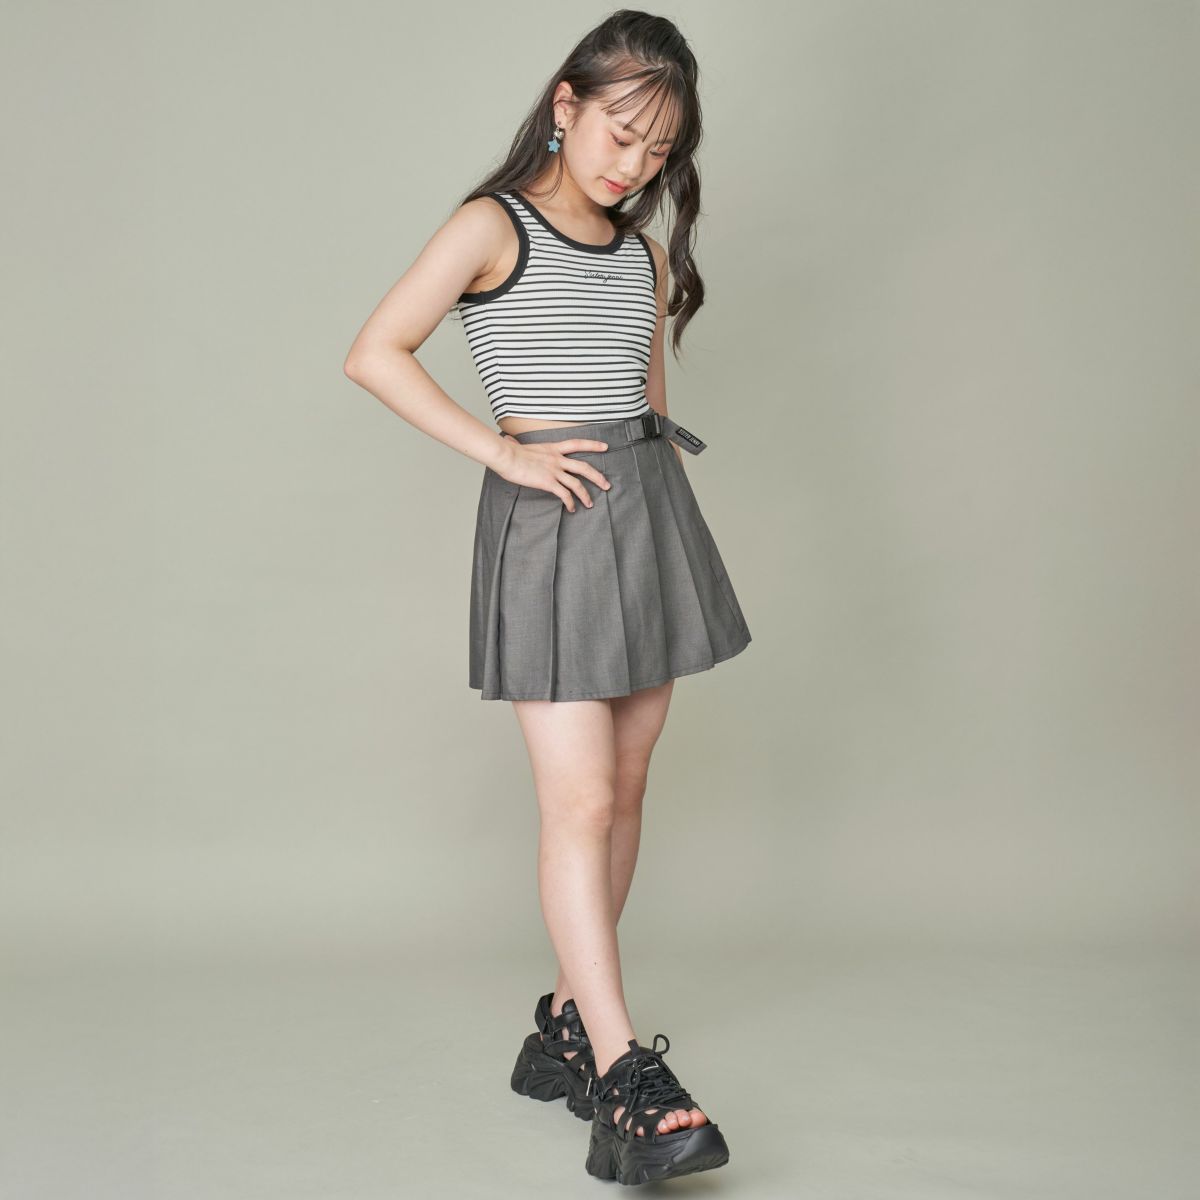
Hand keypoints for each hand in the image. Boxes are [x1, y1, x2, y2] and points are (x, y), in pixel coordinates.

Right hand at [495, 435, 612, 512]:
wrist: (506, 457)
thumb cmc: (509, 452)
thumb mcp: (519, 446)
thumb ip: (518, 444)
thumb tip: (509, 441)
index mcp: (553, 448)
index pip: (577, 444)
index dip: (592, 445)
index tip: (605, 446)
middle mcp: (557, 459)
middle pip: (584, 467)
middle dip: (598, 477)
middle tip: (607, 485)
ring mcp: (554, 471)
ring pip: (577, 484)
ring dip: (586, 495)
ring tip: (590, 504)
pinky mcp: (548, 482)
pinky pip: (564, 495)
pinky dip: (570, 503)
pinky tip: (571, 509)